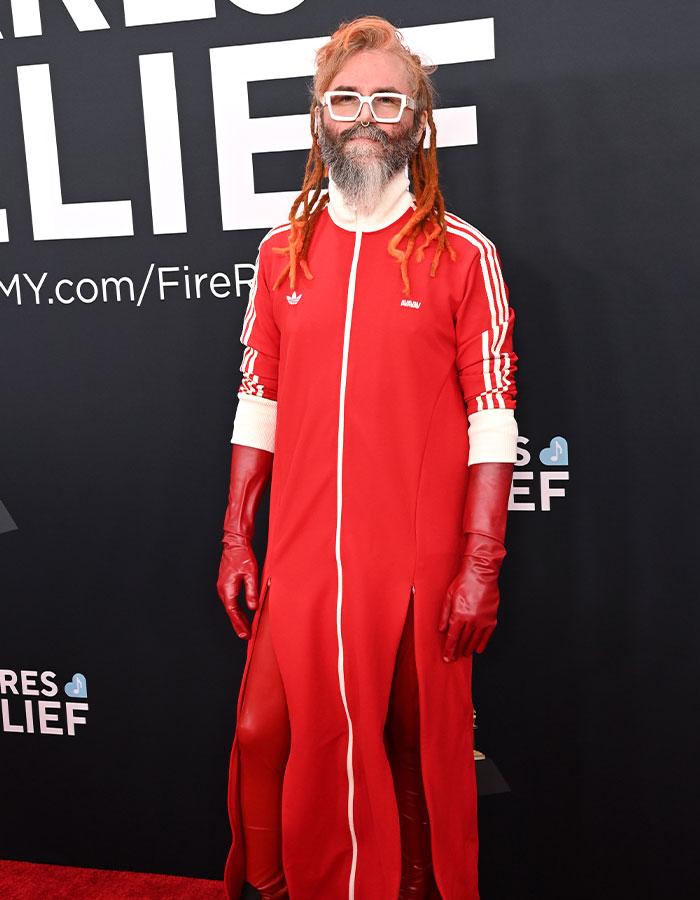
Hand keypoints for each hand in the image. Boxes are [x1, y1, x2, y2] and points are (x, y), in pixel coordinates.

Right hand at [216, 533, 258, 639]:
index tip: (245, 634)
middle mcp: (223, 589)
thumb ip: (251, 591)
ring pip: (231, 607)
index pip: (232, 611)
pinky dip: (238, 610)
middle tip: (246, 636)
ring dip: (238, 618)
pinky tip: (244, 614)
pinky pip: (232, 601)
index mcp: (227, 588)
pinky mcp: (227, 584)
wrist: (235, 543)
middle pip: (231, 612)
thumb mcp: (251, 574)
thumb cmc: (243, 556)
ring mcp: (223, 587)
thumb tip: (253, 608)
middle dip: (238, 625)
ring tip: (246, 629)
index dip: (239, 624)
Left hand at [438, 534, 504, 660]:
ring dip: (468, 649)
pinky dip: (481, 644)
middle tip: (453, 658)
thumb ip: (445, 614)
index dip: (449, 649)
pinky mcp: (492, 619)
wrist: (482, 573)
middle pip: (463, 641)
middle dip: (457, 651)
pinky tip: (477, 649)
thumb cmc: (464, 581)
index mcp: (459, 615)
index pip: (453, 638)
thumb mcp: (448, 596)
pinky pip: (486, 636)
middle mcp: (472, 620)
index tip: (447, 657)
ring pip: (474, 640)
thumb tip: (442, 629)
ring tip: (464, 654)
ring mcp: (483, 621)